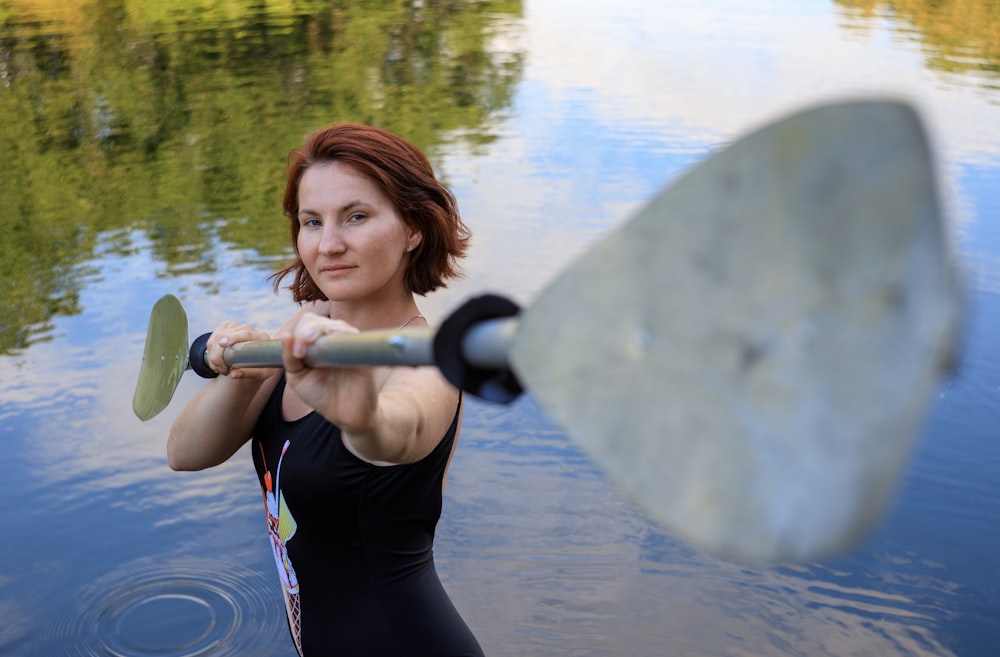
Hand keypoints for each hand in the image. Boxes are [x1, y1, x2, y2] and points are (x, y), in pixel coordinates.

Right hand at [205, 321, 271, 378]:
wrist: (259, 360)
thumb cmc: (262, 368)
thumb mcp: (260, 374)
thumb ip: (248, 373)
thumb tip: (233, 375)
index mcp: (261, 337)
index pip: (245, 333)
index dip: (233, 337)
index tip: (222, 344)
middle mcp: (248, 328)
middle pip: (225, 335)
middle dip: (218, 354)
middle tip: (222, 371)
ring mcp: (236, 326)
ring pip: (216, 337)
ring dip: (213, 355)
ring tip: (220, 369)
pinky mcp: (226, 327)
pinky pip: (212, 339)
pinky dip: (211, 352)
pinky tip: (217, 362)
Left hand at [278, 312, 378, 431]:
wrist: (345, 417)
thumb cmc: (322, 395)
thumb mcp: (298, 378)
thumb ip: (289, 359)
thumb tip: (285, 335)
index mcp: (319, 343)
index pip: (308, 324)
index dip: (300, 333)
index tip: (297, 354)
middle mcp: (336, 340)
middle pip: (321, 322)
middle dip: (308, 331)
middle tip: (301, 351)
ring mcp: (352, 346)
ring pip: (339, 327)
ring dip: (323, 332)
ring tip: (313, 346)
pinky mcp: (366, 354)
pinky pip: (357, 339)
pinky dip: (345, 336)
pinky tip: (335, 340)